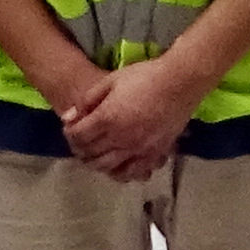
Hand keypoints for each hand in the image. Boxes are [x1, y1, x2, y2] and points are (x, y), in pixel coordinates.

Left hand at [58, 54, 197, 180]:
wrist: (182, 81)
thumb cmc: (145, 76)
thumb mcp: (111, 80)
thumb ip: (87, 100)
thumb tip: (68, 118)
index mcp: (107, 118)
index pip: (78, 136)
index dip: (70, 134)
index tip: (72, 128)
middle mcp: (120, 138)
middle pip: (90, 154)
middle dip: (80, 149)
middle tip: (81, 142)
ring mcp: (138, 148)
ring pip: (108, 167)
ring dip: (96, 163)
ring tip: (96, 155)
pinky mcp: (155, 153)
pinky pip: (133, 172)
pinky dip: (121, 173)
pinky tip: (118, 166)